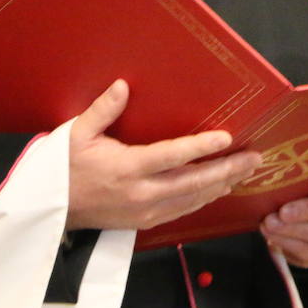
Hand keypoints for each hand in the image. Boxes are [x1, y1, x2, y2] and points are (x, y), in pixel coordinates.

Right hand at [66, 79, 262, 229]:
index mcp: (127, 168)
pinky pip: (183, 210)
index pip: (172, 156)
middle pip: (193, 182)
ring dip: (222, 184)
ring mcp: (145, 211)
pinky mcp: (145, 222)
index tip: (226, 138)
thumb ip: (103, 110)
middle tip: (255, 158)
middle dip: (228, 169)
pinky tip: (219, 188)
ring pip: (193, 199)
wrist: (52, 209)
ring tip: (246, 171)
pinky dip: (204, 198)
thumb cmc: (65, 167)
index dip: (201, 148)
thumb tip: (123, 85)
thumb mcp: (77, 133)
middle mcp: (141, 193)